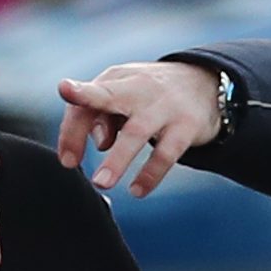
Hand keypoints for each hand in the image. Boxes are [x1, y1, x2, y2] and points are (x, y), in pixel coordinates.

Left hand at [54, 62, 225, 197]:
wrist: (205, 83)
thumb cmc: (149, 95)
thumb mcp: (123, 96)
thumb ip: (101, 117)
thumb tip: (99, 144)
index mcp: (117, 80)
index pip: (87, 96)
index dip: (73, 118)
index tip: (64, 147)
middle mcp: (138, 89)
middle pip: (108, 98)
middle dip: (86, 122)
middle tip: (70, 161)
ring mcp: (164, 107)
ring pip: (136, 132)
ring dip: (117, 160)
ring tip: (101, 183)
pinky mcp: (187, 126)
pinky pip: (166, 153)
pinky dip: (151, 173)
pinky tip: (137, 190)